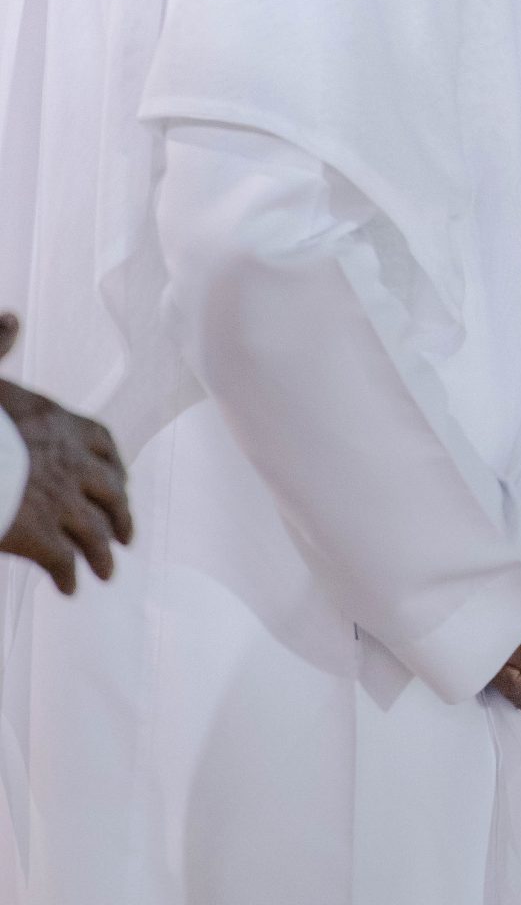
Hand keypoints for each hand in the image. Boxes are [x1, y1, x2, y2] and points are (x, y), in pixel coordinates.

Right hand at [0, 314, 133, 592]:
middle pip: (111, 492)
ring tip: (104, 572)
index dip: (114, 464)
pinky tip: (67, 588)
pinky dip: (69, 576)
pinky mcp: (39, 537)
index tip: (121, 479)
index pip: (102, 443)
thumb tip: (12, 316)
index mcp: (57, 423)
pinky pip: (65, 562)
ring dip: (102, 555)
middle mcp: (69, 462)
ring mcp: (59, 501)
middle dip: (120, 515)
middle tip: (124, 535)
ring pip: (96, 533)